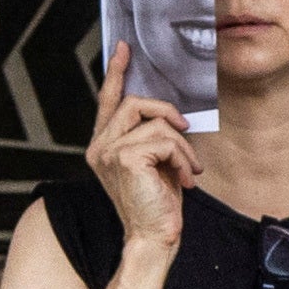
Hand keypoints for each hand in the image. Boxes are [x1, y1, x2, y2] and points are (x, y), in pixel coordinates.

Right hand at [85, 61, 193, 253]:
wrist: (153, 239)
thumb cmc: (156, 205)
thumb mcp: (155, 163)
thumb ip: (152, 136)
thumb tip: (170, 114)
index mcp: (102, 146)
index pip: (108, 101)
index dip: (117, 72)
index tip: (124, 49)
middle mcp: (99, 147)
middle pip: (135, 102)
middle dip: (167, 113)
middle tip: (186, 128)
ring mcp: (109, 151)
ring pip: (156, 122)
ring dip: (183, 145)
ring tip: (189, 169)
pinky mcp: (126, 158)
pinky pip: (166, 140)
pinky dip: (184, 158)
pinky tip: (186, 179)